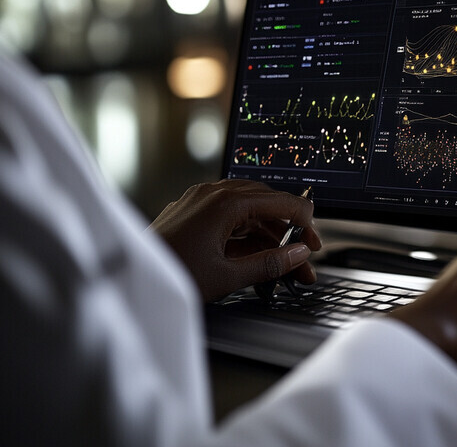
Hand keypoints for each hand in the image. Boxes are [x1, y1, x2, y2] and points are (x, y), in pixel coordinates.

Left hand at [149, 179, 321, 301]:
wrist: (124, 278)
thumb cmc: (169, 274)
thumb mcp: (227, 276)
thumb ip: (270, 264)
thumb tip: (299, 254)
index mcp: (225, 202)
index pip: (279, 202)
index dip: (303, 220)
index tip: (315, 238)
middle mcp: (214, 194)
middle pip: (266, 204)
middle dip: (289, 230)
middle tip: (304, 253)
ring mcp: (201, 202)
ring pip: (249, 211)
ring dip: (269, 234)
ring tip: (284, 262)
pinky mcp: (193, 213)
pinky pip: (230, 216)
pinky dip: (248, 234)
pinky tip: (258, 255)